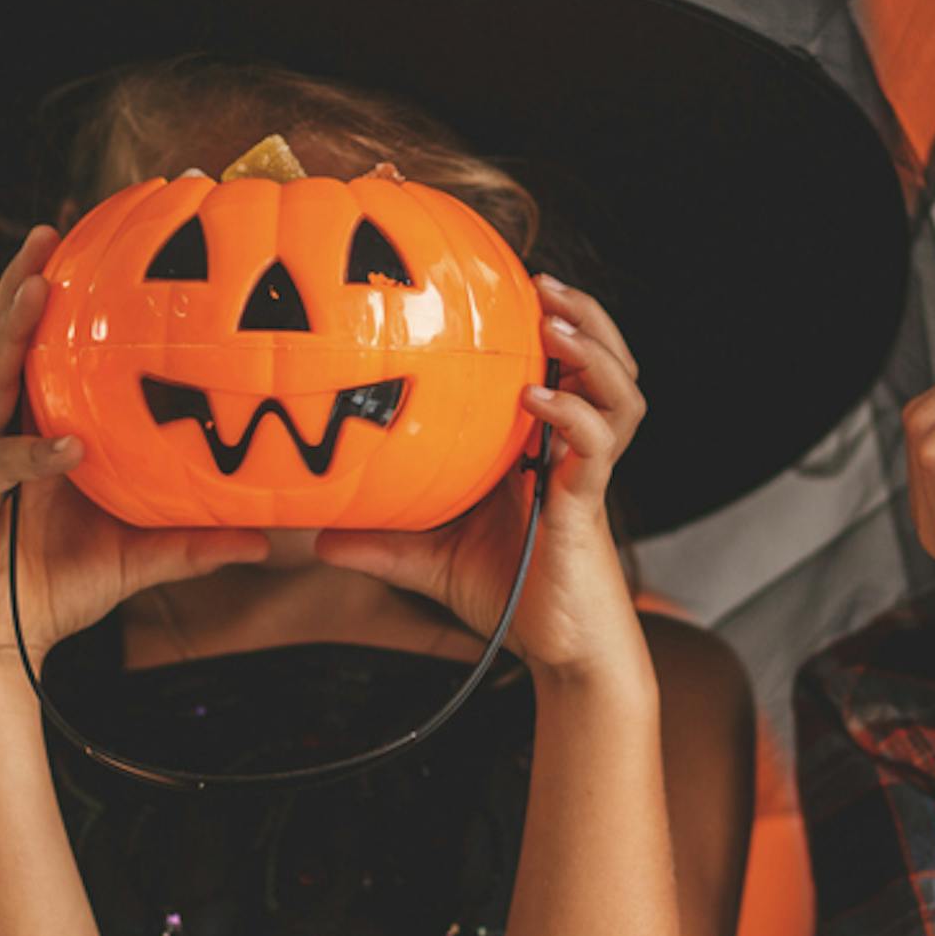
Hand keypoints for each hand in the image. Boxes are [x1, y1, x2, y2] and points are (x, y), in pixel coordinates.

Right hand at [0, 226, 266, 663]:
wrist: (0, 646)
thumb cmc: (61, 586)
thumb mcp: (146, 555)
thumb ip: (200, 538)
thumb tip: (273, 536)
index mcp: (43, 424)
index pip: (58, 346)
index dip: (77, 295)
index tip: (108, 239)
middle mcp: (5, 428)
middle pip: (11, 340)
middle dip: (31, 279)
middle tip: (56, 227)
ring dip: (11, 333)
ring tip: (38, 289)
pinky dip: (32, 454)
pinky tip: (68, 444)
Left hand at [317, 275, 644, 677]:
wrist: (560, 652)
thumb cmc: (510, 596)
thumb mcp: (430, 560)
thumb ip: (382, 542)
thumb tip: (313, 536)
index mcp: (545, 449)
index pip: (563, 370)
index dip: (552, 325)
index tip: (514, 285)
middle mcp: (575, 453)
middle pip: (608, 365)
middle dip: (586, 317)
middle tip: (542, 283)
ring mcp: (587, 476)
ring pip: (621, 394)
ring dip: (594, 350)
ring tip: (556, 322)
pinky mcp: (588, 506)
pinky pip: (595, 447)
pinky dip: (572, 414)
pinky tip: (539, 397)